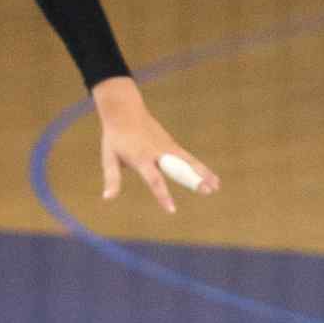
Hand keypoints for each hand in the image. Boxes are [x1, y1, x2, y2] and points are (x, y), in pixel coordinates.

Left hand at [91, 77, 220, 213]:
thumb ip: (112, 179)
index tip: (171, 210)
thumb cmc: (115, 138)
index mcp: (141, 159)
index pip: (154, 180)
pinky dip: (200, 167)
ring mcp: (167, 147)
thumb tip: (107, 198)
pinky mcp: (172, 144)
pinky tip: (211, 178)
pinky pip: (188, 157)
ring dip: (203, 174)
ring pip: (188, 162)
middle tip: (207, 191)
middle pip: (178, 169)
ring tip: (216, 187)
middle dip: (193, 180)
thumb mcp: (109, 158)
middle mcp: (158, 153)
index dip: (163, 196)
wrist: (125, 112)